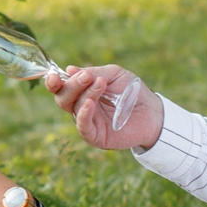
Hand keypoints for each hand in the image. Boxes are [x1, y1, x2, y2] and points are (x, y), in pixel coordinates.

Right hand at [45, 64, 163, 150]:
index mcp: (82, 92)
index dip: (54, 81)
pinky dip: (83, 113)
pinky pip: (83, 126)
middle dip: (71, 85)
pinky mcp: (96, 136)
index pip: (61, 87)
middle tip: (87, 76)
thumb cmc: (132, 91)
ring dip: (84, 93)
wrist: (152, 111)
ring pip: (72, 108)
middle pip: (62, 97)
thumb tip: (68, 70)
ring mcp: (87, 122)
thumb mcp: (114, 75)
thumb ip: (93, 73)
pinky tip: (90, 103)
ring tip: (100, 84)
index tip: (55, 75)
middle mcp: (80, 107)